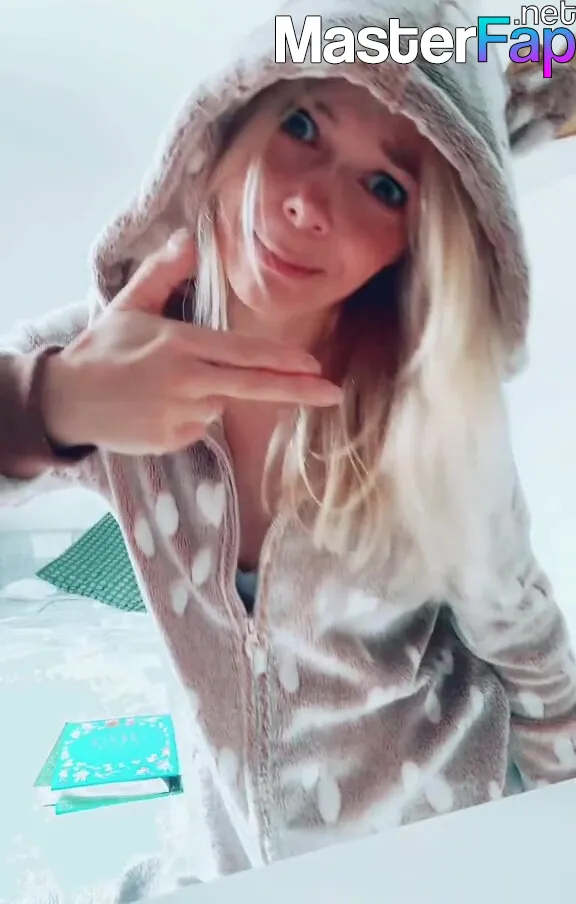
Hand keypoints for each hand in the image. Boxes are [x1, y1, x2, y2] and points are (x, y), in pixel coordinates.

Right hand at [42, 232, 342, 454]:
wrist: (67, 401)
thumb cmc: (102, 349)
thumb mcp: (129, 304)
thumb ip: (163, 273)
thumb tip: (188, 239)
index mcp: (178, 345)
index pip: (241, 353)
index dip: (280, 360)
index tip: (314, 365)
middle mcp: (184, 382)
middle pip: (251, 387)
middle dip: (297, 391)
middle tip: (332, 394)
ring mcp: (178, 415)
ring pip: (218, 405)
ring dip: (208, 394)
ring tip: (163, 385)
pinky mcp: (171, 441)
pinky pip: (199, 428)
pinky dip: (189, 417)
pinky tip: (158, 407)